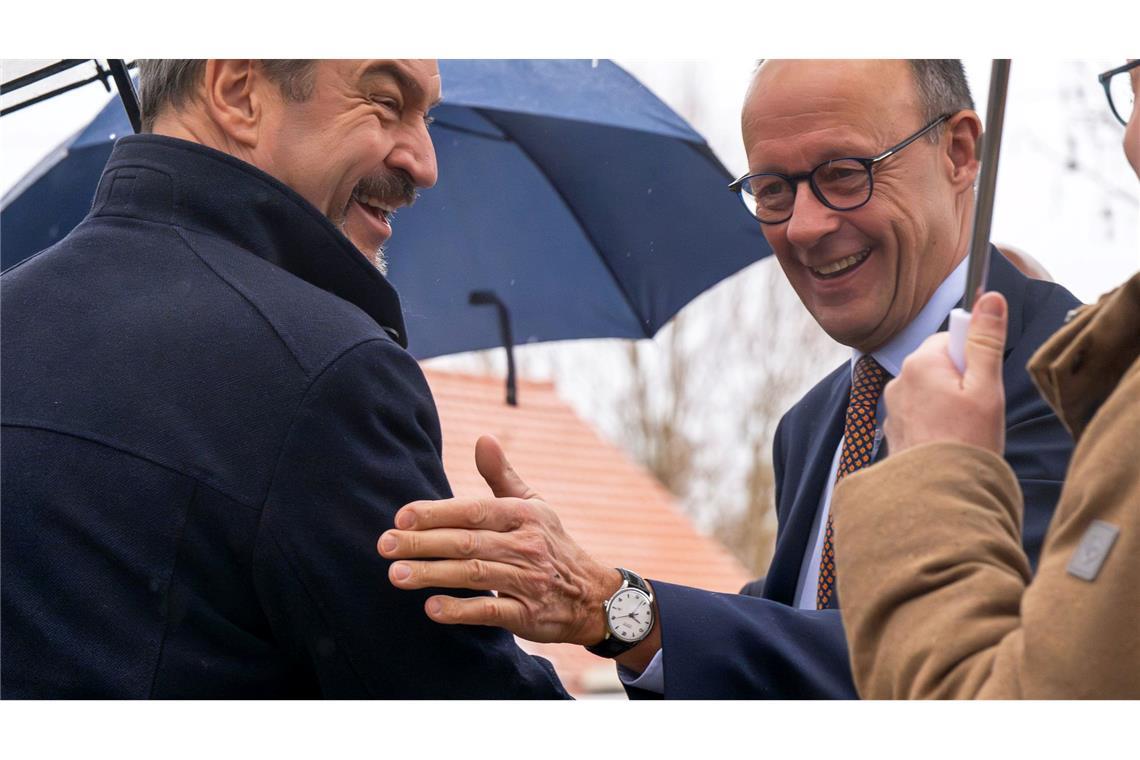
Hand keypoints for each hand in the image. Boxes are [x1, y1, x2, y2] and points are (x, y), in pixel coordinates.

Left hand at [377, 435, 621, 645]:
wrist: (592, 596)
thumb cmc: (551, 544)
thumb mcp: (534, 506)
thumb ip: (502, 476)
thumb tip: (483, 438)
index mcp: (524, 515)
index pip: (474, 511)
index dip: (437, 512)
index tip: (402, 516)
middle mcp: (527, 545)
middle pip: (467, 542)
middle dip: (423, 543)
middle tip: (385, 545)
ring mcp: (528, 581)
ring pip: (474, 575)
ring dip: (433, 574)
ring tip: (396, 575)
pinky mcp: (527, 615)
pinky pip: (491, 611)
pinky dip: (461, 610)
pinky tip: (431, 608)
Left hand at [883, 291, 1007, 454]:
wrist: (939, 493)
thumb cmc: (967, 441)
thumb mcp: (985, 386)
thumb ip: (985, 340)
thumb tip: (990, 297)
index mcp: (919, 363)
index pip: (951, 340)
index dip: (974, 360)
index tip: (981, 385)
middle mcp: (898, 380)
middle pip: (940, 365)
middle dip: (962, 383)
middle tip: (977, 412)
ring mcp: (892, 406)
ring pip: (930, 391)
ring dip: (949, 405)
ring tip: (963, 432)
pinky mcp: (894, 429)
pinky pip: (920, 415)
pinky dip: (935, 424)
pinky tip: (948, 444)